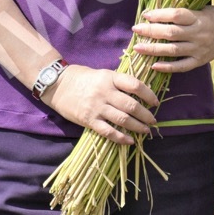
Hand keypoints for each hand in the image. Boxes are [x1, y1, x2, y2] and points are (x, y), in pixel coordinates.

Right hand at [41, 65, 159, 144]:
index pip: (135, 85)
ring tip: (146, 130)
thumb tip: (139, 93)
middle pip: (131, 105)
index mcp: (110, 78)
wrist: (58, 85)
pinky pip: (108, 131)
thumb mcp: (103, 74)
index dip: (149, 94)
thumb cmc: (82, 78)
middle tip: (153, 120)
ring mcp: (97, 107)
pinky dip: (121, 138)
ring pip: (123, 119)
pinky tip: (130, 141)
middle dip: (146, 115)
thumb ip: (118, 82)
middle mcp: (105, 92)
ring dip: (138, 127)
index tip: (155, 102)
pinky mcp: (89, 120)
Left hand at [131, 6, 213, 72]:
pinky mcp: (200, 61)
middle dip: (151, 31)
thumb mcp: (201, 8)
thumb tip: (155, 11)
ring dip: (153, 49)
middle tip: (136, 29)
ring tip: (137, 47)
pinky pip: (182, 66)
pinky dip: (167, 67)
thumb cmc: (212, 16)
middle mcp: (199, 34)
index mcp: (199, 17)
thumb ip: (182, 11)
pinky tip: (153, 65)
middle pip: (171, 33)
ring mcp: (200, 49)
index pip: (177, 15)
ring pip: (173, 50)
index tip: (146, 14)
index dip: (160, 14)